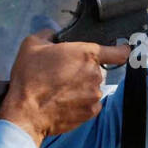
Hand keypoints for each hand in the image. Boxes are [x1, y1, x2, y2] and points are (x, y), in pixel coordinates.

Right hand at [0, 31, 130, 145]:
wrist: (26, 112)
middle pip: (95, 70)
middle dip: (81, 71)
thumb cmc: (29, 77)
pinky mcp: (91, 112)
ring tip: (58, 91)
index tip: (121, 51)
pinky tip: (63, 102)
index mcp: (86, 53)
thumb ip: (48, 35)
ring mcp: (95, 94)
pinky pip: (89, 104)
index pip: (118, 52)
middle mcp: (95, 74)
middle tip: (61, 75)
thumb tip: (53, 35)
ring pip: (91, 87)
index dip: (121, 51)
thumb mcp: (32, 45)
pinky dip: (79, 103)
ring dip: (80, 88)